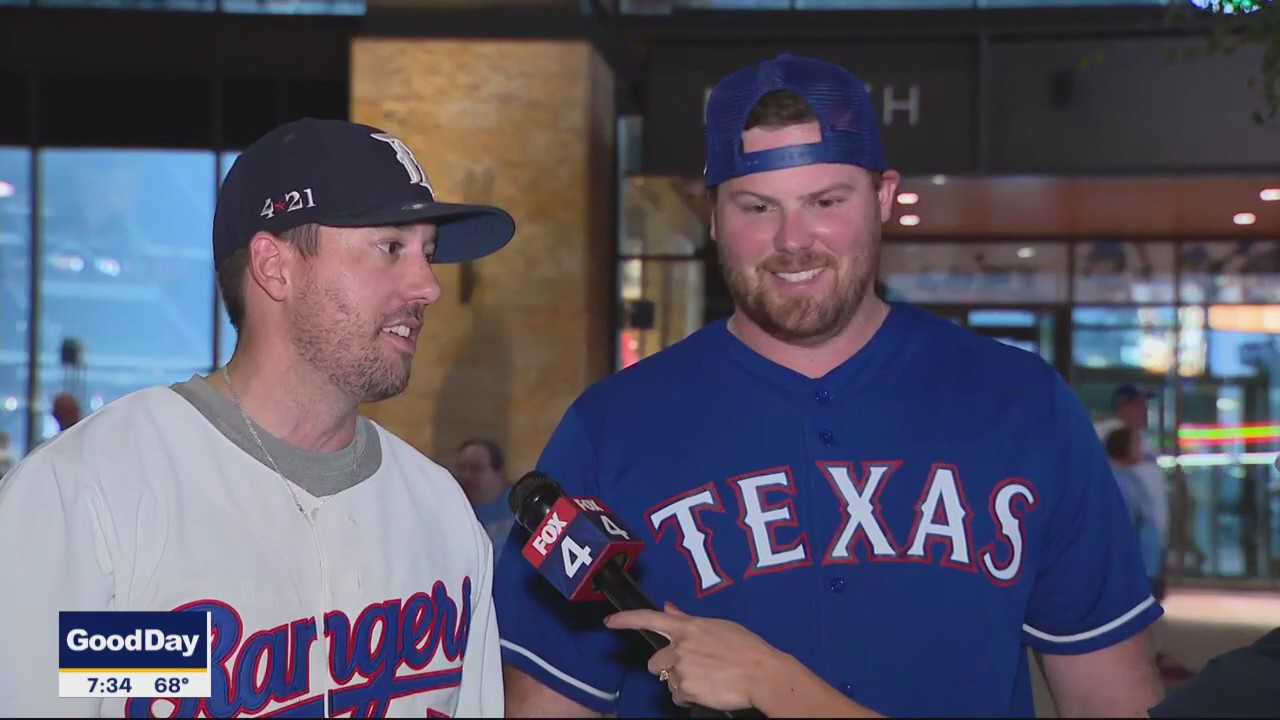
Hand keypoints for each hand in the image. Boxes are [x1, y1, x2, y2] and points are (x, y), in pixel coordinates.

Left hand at [604, 601, 783, 710]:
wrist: (762, 673)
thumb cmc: (746, 647)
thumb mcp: (716, 626)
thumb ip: (687, 619)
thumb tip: (669, 606)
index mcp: (687, 627)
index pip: (649, 619)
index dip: (626, 619)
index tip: (609, 621)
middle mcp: (679, 647)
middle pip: (655, 663)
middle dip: (667, 669)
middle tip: (692, 669)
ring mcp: (681, 669)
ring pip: (669, 682)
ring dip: (683, 684)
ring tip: (708, 679)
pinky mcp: (686, 690)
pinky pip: (679, 697)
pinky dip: (690, 698)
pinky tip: (709, 690)